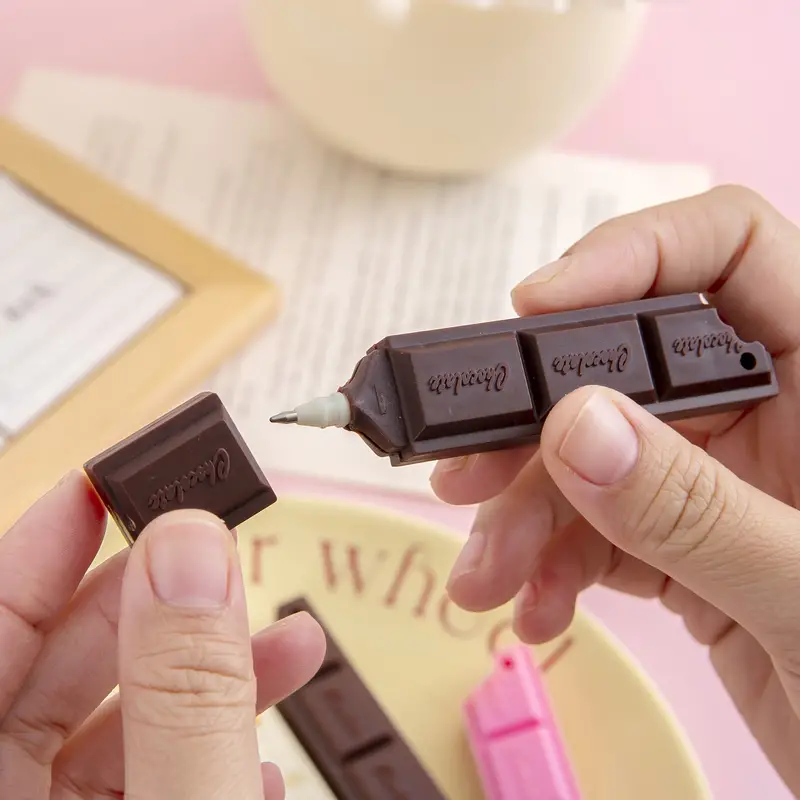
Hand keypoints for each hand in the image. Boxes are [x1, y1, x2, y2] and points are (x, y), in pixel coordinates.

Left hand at [0, 473, 324, 798]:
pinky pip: (149, 780)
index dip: (40, 550)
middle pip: (59, 673)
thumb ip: (185, 693)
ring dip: (214, 677)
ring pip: (119, 728)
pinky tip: (264, 750)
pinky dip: (211, 751)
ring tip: (295, 645)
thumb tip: (189, 551)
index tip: (97, 487)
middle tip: (220, 552)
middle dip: (158, 604)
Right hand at [430, 185, 799, 792]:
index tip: (536, 308)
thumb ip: (692, 508)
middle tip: (464, 465)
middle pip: (622, 364)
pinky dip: (549, 560)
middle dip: (534, 421)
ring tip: (486, 574)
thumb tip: (576, 427)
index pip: (728, 249)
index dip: (629, 255)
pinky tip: (534, 603)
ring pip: (589, 454)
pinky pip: (592, 524)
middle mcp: (765, 411)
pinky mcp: (680, 538)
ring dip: (522, 512)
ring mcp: (716, 475)